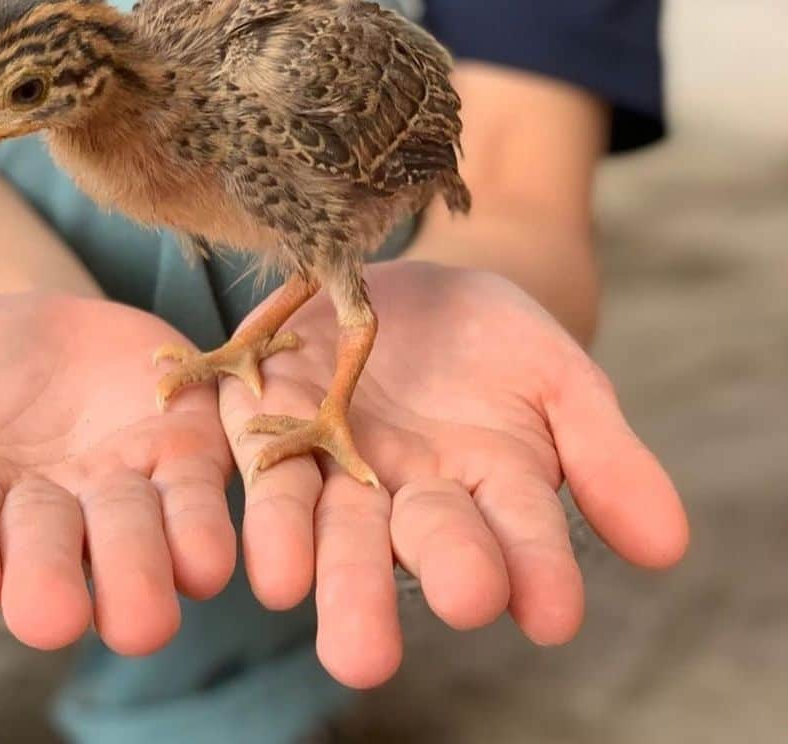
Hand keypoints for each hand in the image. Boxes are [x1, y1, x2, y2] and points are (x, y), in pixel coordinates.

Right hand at [0, 293, 235, 653]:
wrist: (34, 319)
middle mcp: (50, 517)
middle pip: (55, 559)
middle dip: (55, 587)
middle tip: (56, 616)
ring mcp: (121, 488)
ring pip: (136, 539)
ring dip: (142, 574)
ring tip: (146, 615)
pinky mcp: (183, 452)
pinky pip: (198, 495)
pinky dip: (204, 526)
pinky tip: (210, 554)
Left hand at [221, 261, 687, 687]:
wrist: (414, 286)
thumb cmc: (495, 340)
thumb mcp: (559, 377)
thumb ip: (602, 454)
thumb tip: (667, 545)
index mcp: (489, 488)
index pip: (519, 537)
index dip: (535, 570)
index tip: (552, 612)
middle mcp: (409, 493)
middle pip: (410, 544)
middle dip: (405, 583)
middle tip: (401, 636)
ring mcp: (337, 459)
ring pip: (326, 518)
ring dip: (314, 559)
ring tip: (294, 591)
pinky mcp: (274, 418)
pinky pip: (264, 459)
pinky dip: (260, 498)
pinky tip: (256, 541)